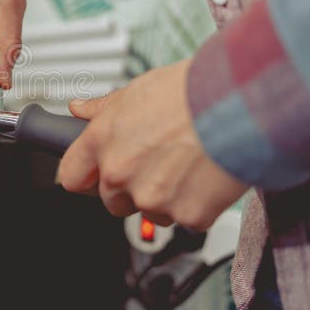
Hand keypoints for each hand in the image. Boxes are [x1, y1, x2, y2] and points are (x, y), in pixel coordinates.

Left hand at [57, 59, 247, 229]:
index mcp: (102, 142)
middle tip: (157, 164)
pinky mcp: (187, 215)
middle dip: (130, 188)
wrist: (238, 102)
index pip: (71, 177)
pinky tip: (206, 176)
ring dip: (164, 198)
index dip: (84, 178)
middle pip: (111, 201)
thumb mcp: (137, 90)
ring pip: (150, 211)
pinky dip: (196, 205)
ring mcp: (152, 198)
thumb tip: (79, 109)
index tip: (94, 177)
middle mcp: (121, 174)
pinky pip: (185, 219)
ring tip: (187, 164)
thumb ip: (103, 108)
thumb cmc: (190, 91)